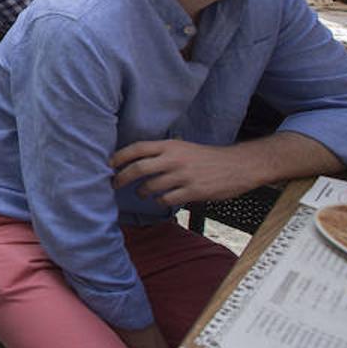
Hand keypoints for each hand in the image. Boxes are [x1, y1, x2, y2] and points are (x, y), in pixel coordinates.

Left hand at [110, 140, 256, 206]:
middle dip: (122, 178)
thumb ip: (162, 152)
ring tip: (141, 193)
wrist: (237, 166)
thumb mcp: (183, 147)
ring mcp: (183, 176)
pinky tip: (160, 200)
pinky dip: (159, 201)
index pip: (137, 148)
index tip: (109, 164)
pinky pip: (166, 199)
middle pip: (138, 169)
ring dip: (141, 192)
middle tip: (114, 184)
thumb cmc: (207, 157)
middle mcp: (174, 159)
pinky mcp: (193, 191)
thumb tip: (136, 160)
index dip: (119, 156)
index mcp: (170, 146)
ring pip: (150, 187)